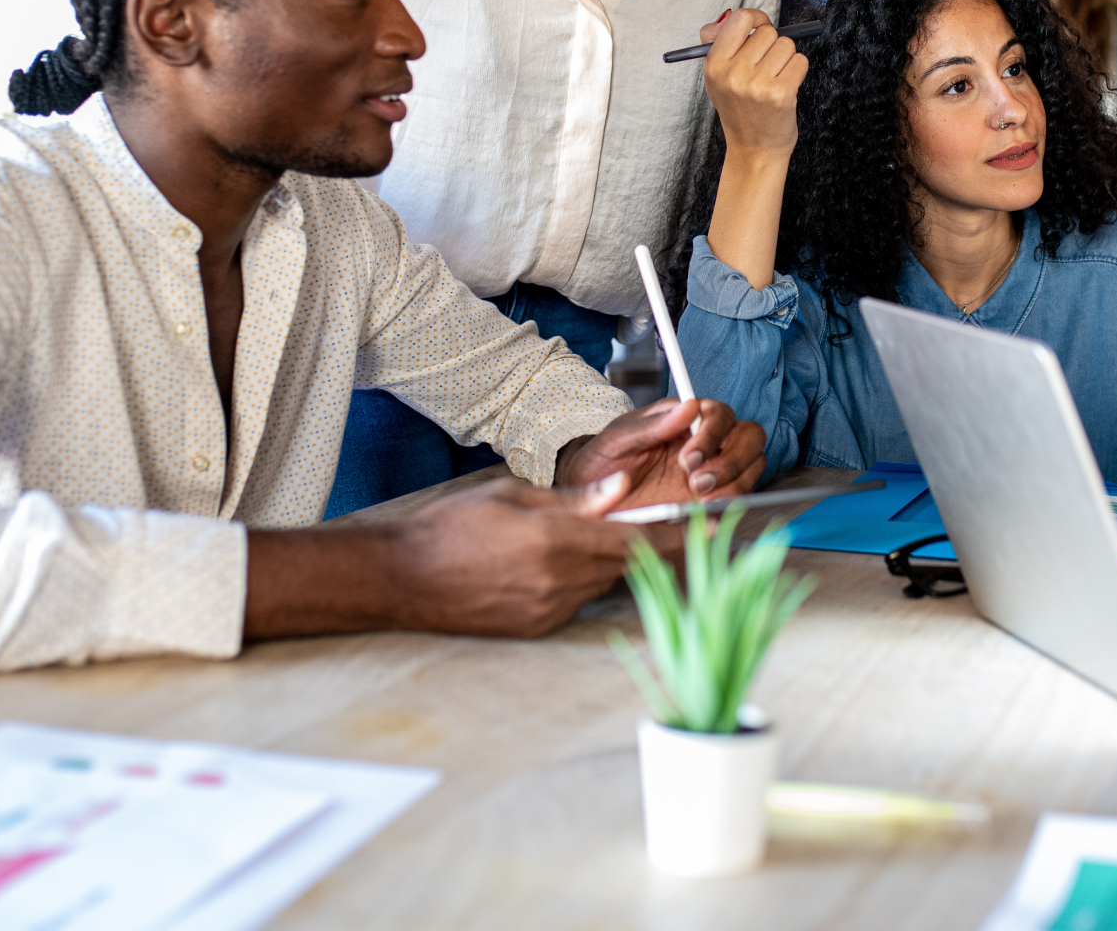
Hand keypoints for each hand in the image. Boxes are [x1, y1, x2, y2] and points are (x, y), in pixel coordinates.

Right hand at [384, 472, 679, 636]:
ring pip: (604, 582)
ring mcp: (549, 609)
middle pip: (628, 564)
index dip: (678, 534)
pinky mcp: (537, 627)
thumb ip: (575, 498)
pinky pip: (578, 601)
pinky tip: (561, 563)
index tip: (713, 527)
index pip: (637, 539)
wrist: (402, 579)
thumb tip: (623, 488)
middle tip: (677, 529)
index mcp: (557, 540)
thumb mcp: (514, 495)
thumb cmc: (452, 528)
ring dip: (612, 561)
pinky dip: (583, 580)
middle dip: (651, 546)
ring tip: (598, 539)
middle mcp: (559, 581)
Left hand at [554, 398, 766, 508]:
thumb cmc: (604, 460)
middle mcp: (707, 441)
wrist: (593, 498)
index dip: (713, 434)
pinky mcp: (712, 497)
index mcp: (686, 418)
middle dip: (731, 459)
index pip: (720, 413)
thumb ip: (653, 425)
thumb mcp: (619, 439)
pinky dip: (729, 502)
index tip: (687, 458)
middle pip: (749, 437)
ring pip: (753, 466)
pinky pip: (740, 496)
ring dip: (733, 482)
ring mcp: (713, 469)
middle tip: (697, 481)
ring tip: (700, 496)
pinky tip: (704, 510)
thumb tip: (688, 406)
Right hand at [700, 8, 806, 159]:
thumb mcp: (717, 77)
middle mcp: (734, 73)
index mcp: (714, 65)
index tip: (760, 26)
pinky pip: (800, 61)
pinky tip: (786, 86)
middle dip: (772, 45)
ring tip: (775, 79)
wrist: (754, 150)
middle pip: (768, 32)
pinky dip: (797, 71)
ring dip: (786, 59)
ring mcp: (758, 84)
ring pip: (786, 45)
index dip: (756, 18)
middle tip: (766, 67)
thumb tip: (727, 16)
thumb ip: (718, 42)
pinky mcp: (781, 94)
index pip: (740, 18)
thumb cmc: (739, 109)